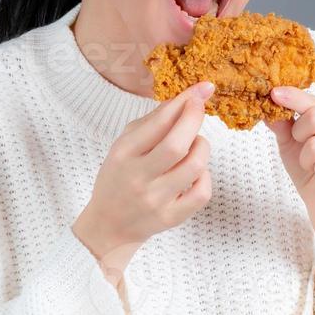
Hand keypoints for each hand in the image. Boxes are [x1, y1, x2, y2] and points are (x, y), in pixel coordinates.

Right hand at [73, 80, 214, 284]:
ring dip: (202, 146)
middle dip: (195, 119)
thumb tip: (185, 99)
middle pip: (177, 144)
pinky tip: (195, 172)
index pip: (158, 123)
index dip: (185, 102)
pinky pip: (202, 192)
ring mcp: (156, 200)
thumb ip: (152, 122)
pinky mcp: (171, 218)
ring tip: (194, 145)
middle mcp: (138, 178)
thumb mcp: (124, 145)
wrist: (109, 225)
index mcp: (123, 154)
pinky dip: (205, 176)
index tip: (201, 89)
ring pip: (195, 166)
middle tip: (200, 107)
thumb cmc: (119, 177)